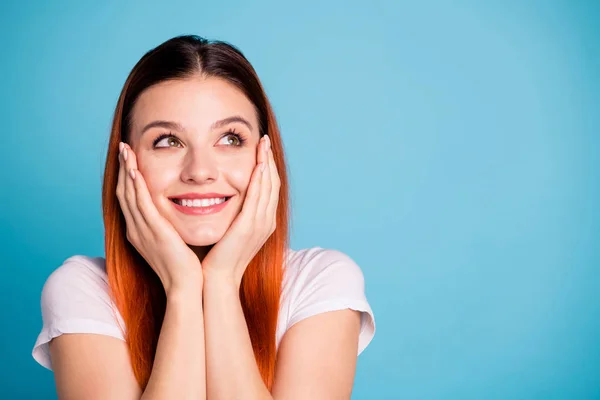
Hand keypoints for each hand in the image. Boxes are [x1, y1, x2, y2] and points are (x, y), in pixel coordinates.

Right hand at [116, 142, 202, 292]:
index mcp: (139, 232)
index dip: (127, 177)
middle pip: (123, 192)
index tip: (129, 158)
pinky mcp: (154, 232)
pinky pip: (141, 205)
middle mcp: (135, 230)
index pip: (129, 199)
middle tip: (122, 147)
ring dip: (126, 170)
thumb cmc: (184, 267)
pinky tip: (135, 171)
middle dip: (123, 168)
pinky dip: (136, 187)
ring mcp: (142, 231)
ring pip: (129, 195)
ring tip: (125, 150)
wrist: (185, 287)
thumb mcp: (172, 241)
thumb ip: (168, 226)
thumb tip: (175, 212)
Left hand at [201, 134, 279, 287]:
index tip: (262, 150)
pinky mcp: (249, 226)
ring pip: (268, 186)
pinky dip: (259, 179)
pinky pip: (258, 197)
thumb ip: (234, 214)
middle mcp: (267, 221)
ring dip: (266, 163)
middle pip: (273, 183)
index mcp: (264, 222)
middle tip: (264, 141)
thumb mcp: (231, 231)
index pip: (270, 188)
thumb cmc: (219, 257)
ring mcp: (260, 224)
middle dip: (269, 160)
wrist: (218, 279)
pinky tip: (258, 164)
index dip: (268, 167)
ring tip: (262, 145)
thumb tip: (226, 197)